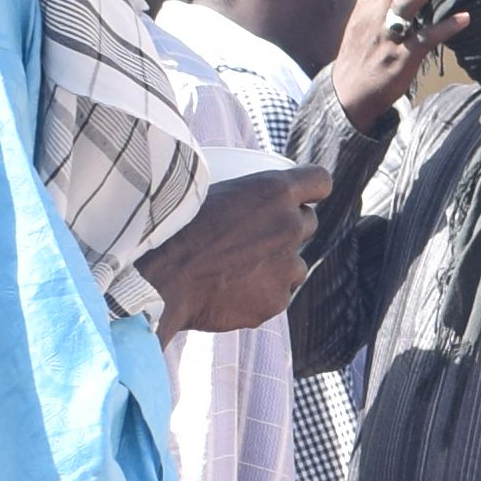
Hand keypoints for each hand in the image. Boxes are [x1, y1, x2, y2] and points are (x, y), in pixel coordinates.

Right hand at [144, 163, 321, 334]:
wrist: (160, 280)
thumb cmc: (177, 231)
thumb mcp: (212, 194)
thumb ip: (246, 198)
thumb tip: (252, 202)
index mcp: (275, 191)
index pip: (320, 181)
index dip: (312, 189)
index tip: (304, 196)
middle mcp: (290, 225)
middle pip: (308, 223)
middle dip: (289, 228)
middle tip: (257, 236)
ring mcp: (288, 266)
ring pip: (295, 264)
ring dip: (277, 265)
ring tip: (238, 269)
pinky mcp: (278, 300)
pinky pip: (278, 294)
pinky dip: (261, 294)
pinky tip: (231, 292)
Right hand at [325, 0, 470, 132]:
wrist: (349, 92)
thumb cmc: (360, 52)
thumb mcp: (361, 18)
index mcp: (369, 1)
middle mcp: (376, 13)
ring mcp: (388, 35)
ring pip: (407, 1)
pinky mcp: (400, 57)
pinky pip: (424, 39)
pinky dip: (444, 28)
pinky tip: (464, 18)